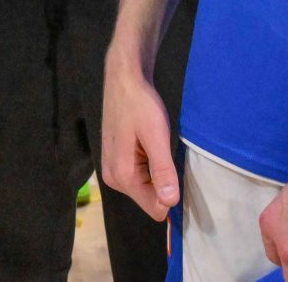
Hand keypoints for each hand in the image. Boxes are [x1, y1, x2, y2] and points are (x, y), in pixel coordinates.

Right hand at [100, 51, 179, 221]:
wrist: (124, 79)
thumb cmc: (140, 104)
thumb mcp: (156, 135)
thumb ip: (162, 170)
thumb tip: (170, 203)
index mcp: (122, 175)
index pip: (155, 208)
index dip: (171, 193)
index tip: (175, 169)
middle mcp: (113, 178)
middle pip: (149, 199)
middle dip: (163, 182)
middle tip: (164, 152)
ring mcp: (112, 170)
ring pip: (145, 189)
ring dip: (156, 173)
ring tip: (156, 146)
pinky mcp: (115, 161)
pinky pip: (140, 178)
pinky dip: (149, 166)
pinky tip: (149, 145)